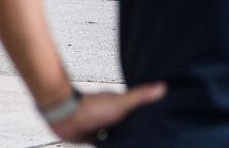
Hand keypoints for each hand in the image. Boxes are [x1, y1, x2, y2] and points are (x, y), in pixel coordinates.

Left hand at [49, 83, 166, 143]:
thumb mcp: (122, 103)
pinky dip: (108, 146)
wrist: (65, 115)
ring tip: (135, 145)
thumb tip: (164, 87)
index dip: (147, 118)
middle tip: (147, 138)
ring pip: (115, 135)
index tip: (159, 122)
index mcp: (121, 106)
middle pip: (127, 125)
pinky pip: (102, 144)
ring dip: (121, 139)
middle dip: (135, 130)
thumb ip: (140, 97)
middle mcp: (112, 116)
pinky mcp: (90, 137)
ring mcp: (101, 126)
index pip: (138, 113)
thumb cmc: (93, 107)